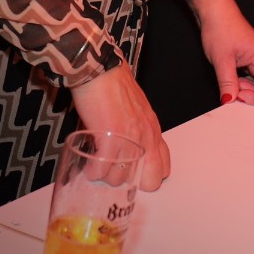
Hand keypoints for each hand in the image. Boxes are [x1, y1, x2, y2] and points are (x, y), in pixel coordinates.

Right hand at [70, 63, 169, 189]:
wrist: (100, 71)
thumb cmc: (114, 86)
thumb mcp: (136, 110)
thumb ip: (138, 130)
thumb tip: (127, 150)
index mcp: (153, 130)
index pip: (164, 167)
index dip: (148, 175)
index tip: (133, 173)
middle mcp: (146, 137)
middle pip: (150, 181)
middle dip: (132, 183)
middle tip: (116, 174)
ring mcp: (129, 139)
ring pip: (120, 178)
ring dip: (106, 176)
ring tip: (98, 164)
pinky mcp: (109, 138)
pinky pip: (101, 170)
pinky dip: (93, 171)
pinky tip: (89, 164)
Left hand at [187, 0, 253, 105]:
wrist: (216, 12)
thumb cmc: (221, 28)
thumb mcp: (220, 59)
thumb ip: (227, 83)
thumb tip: (229, 101)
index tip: (238, 95)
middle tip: (237, 90)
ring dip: (252, 91)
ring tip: (233, 82)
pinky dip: (248, 84)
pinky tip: (235, 78)